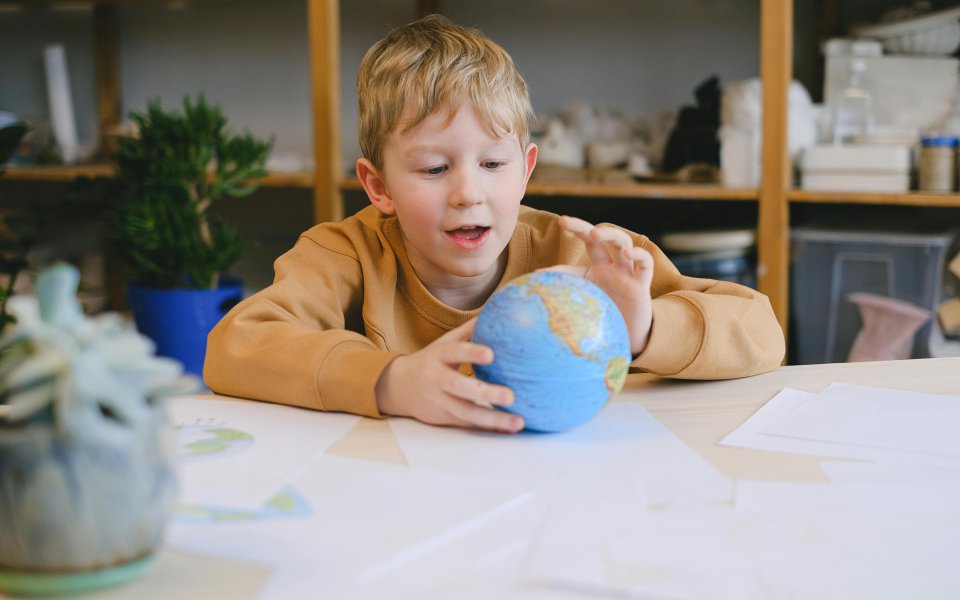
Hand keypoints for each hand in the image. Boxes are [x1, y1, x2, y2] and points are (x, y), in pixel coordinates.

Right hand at [375, 318, 523, 432]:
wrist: (399, 387)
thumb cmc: (432, 360)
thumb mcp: (446, 342)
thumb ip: (470, 329)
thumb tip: (500, 308)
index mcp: (438, 356)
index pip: (455, 352)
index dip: (471, 353)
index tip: (492, 355)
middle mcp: (436, 379)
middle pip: (460, 387)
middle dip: (486, 393)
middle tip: (511, 395)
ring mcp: (439, 401)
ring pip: (466, 412)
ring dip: (493, 418)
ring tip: (519, 421)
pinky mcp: (444, 418)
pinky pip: (468, 424)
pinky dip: (489, 427)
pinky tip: (510, 429)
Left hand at [556, 215, 653, 355]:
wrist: (625, 338)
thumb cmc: (603, 316)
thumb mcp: (581, 298)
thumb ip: (564, 285)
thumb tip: (535, 276)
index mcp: (598, 266)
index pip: (587, 241)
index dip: (577, 228)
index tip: (562, 221)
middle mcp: (613, 265)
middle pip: (603, 237)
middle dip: (586, 227)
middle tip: (568, 223)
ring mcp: (627, 273)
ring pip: (624, 243)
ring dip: (611, 235)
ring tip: (595, 234)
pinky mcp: (641, 286)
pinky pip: (646, 264)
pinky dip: (640, 255)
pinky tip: (629, 253)